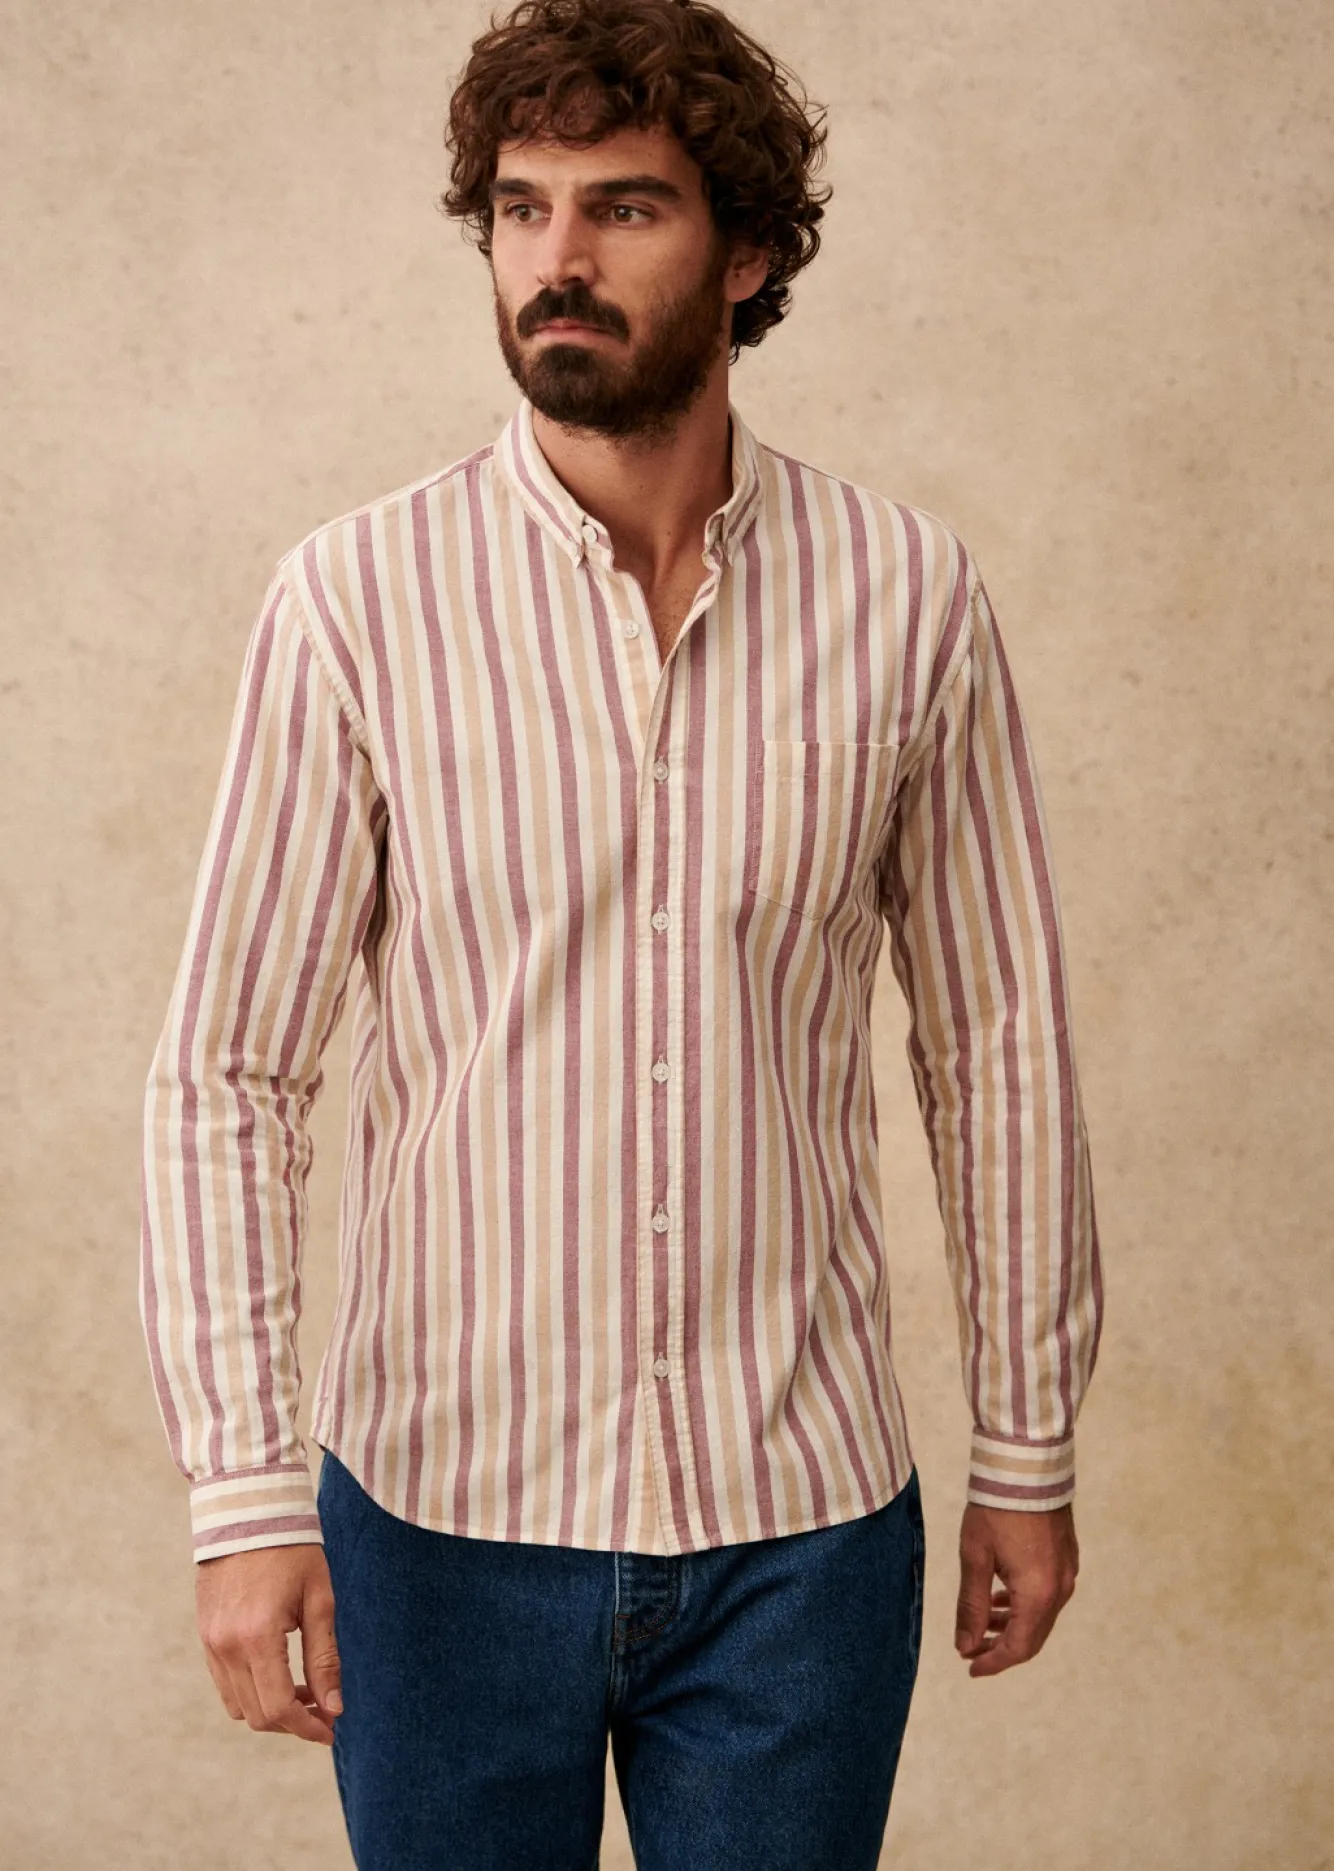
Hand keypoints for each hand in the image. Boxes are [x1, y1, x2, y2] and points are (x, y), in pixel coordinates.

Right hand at [195, 1543, 342, 1744]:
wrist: (247, 1509)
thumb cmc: (292, 1549)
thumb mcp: (319, 1599)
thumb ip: (324, 1656)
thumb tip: (334, 1707)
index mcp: (256, 1638)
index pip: (279, 1707)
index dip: (307, 1727)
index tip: (332, 1730)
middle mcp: (226, 1647)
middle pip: (257, 1715)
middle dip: (293, 1722)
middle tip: (325, 1711)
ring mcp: (210, 1642)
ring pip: (238, 1705)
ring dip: (271, 1709)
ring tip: (306, 1691)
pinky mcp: (205, 1634)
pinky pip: (225, 1683)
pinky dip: (251, 1691)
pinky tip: (279, 1674)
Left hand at [954, 1501, 1078, 1677]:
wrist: (1027, 1466)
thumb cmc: (996, 1510)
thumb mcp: (976, 1558)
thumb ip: (972, 1605)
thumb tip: (965, 1645)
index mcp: (1038, 1594)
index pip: (1018, 1647)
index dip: (993, 1662)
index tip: (969, 1667)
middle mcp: (1059, 1590)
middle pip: (1033, 1636)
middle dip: (1001, 1647)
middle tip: (971, 1648)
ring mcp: (1067, 1573)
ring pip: (1041, 1616)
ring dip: (1012, 1625)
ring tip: (983, 1622)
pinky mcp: (1066, 1557)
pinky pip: (1047, 1596)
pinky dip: (1024, 1605)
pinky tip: (1002, 1596)